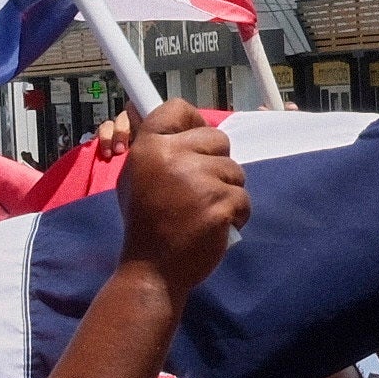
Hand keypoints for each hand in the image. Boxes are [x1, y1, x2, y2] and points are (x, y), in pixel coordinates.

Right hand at [118, 107, 248, 294]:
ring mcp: (199, 180)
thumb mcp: (136, 176)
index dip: (192, 122)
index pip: (178, 108)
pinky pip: (243, 198)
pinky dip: (236, 214)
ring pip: (235, 170)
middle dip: (216, 162)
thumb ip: (154, 146)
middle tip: (198, 188)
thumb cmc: (146, 221)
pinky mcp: (221, 204)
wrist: (153, 269)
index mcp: (149, 146)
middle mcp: (173, 157)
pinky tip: (215, 226)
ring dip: (227, 191)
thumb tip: (157, 112)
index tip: (195, 140)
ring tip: (203, 211)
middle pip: (217, 138)